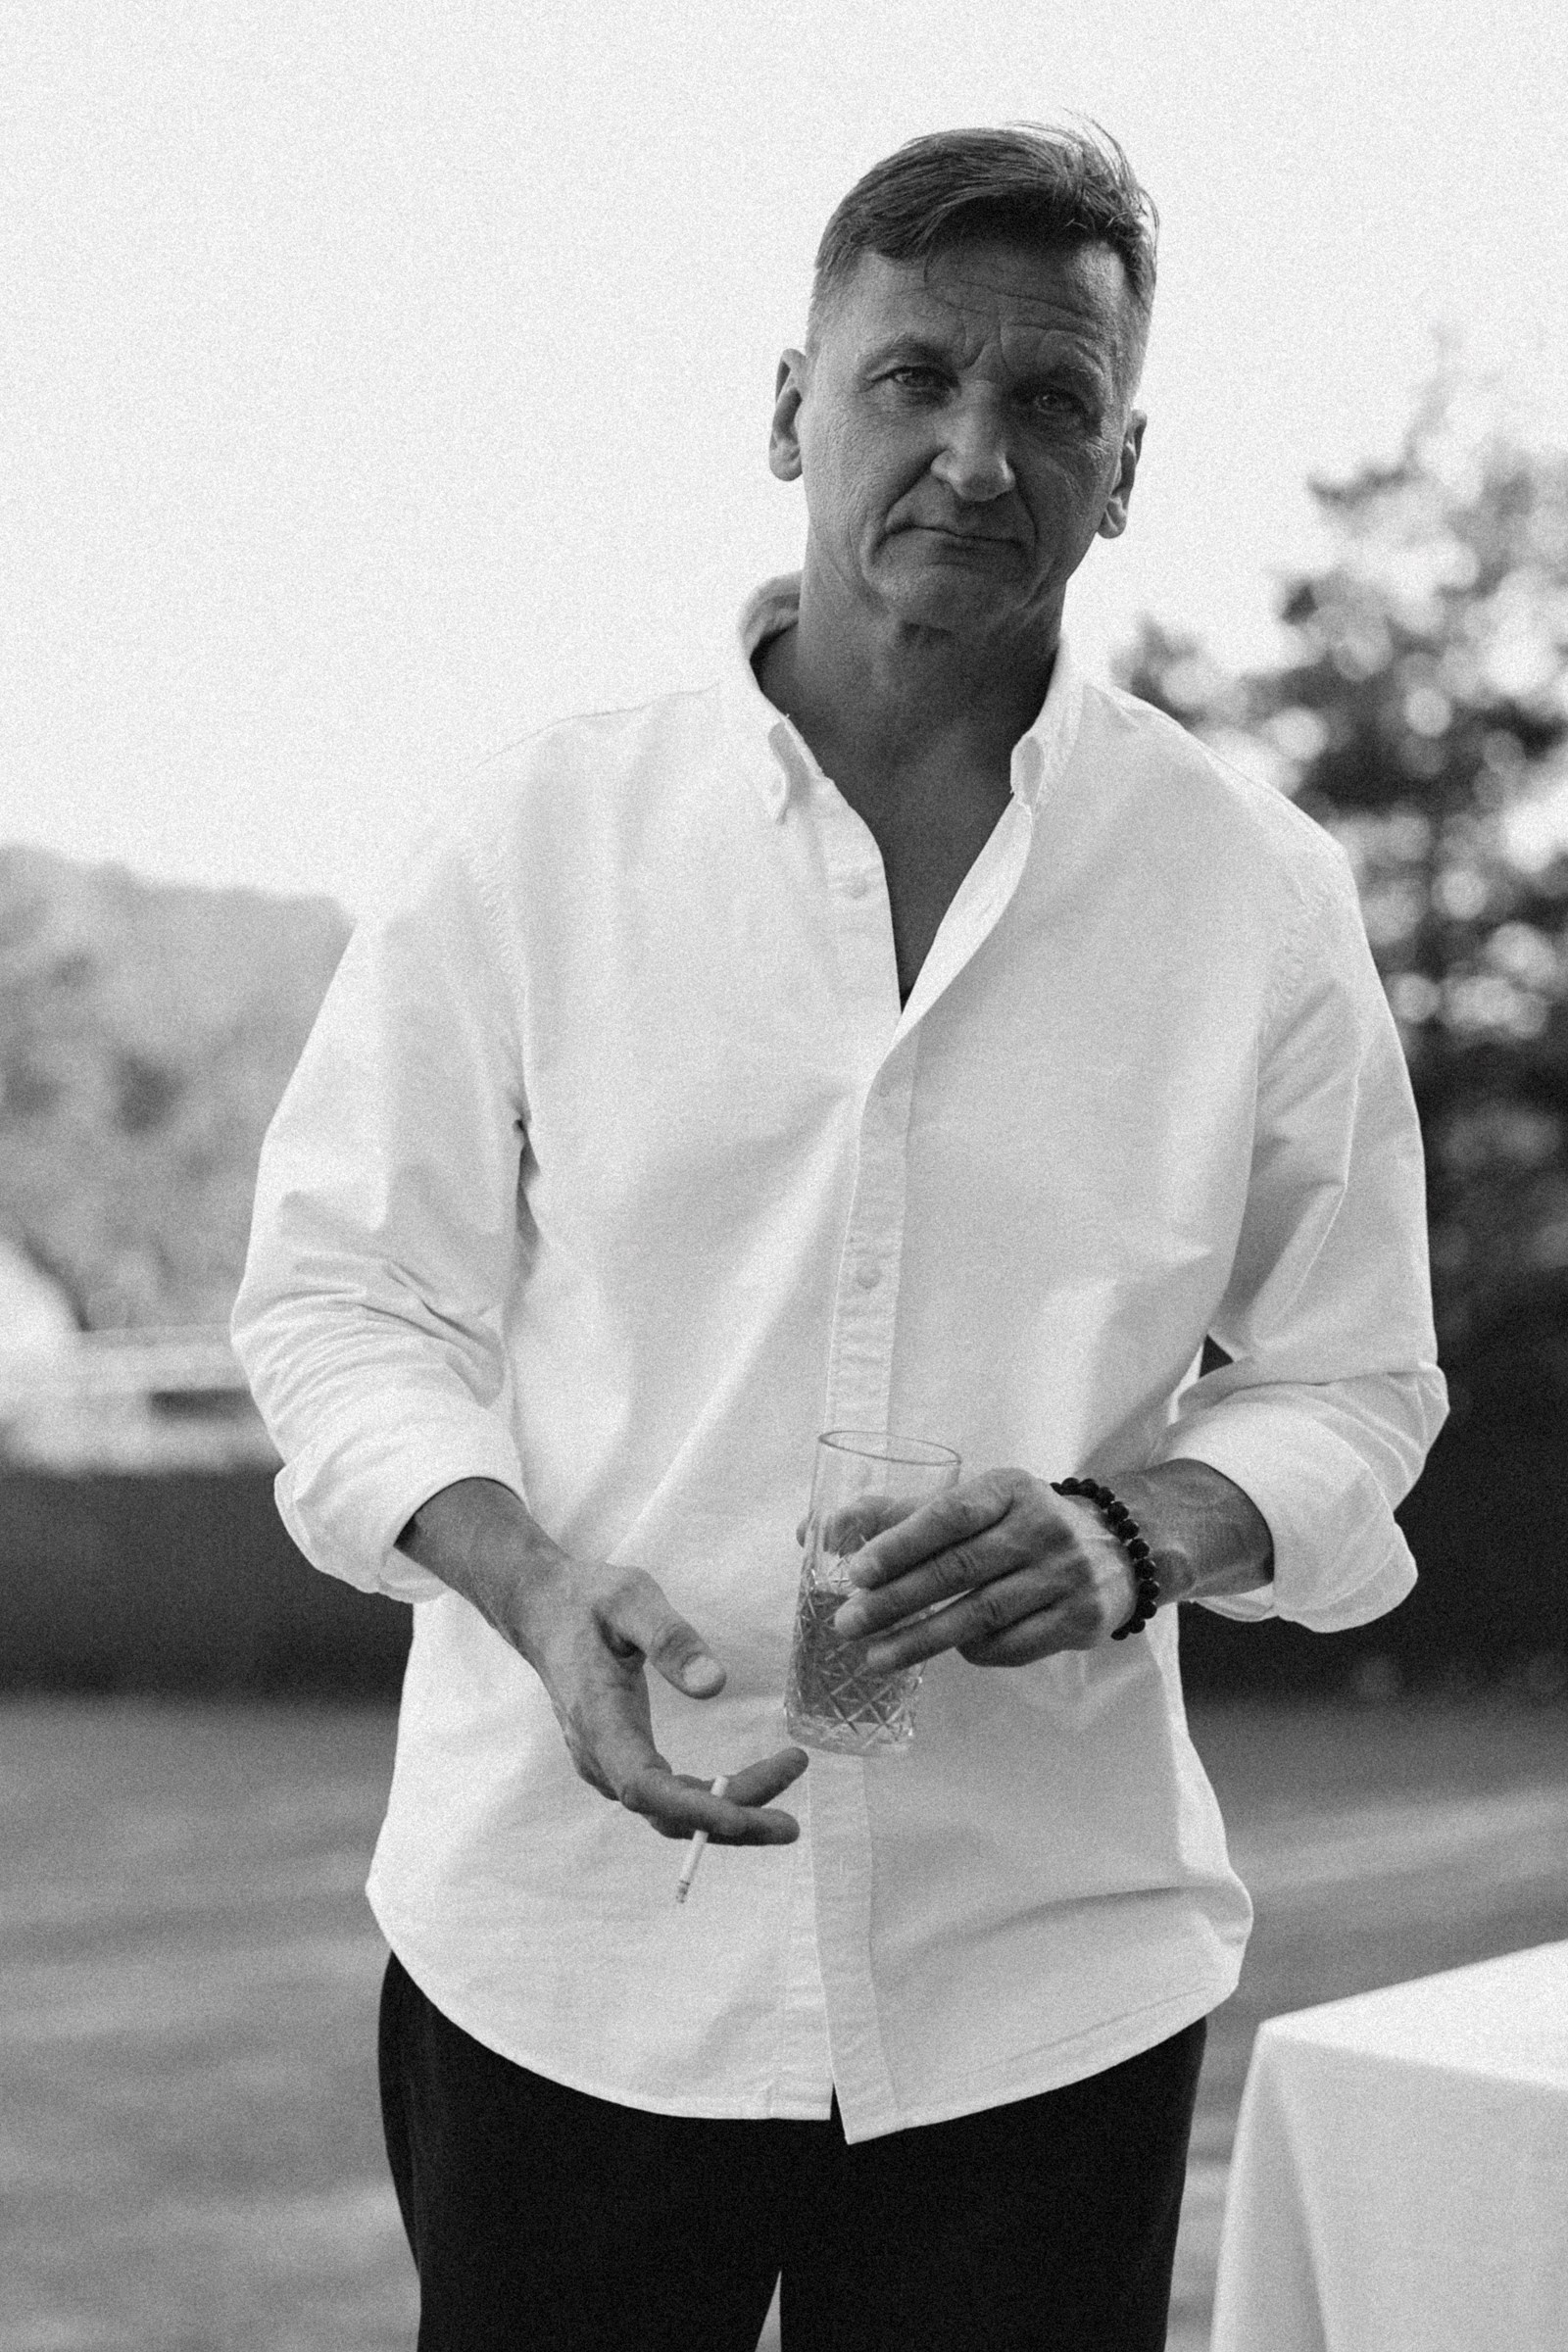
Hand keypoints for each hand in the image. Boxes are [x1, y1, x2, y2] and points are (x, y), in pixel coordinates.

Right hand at [517, 1555, 807, 1841]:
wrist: (544, 1610)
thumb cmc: (589, 1600)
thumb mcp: (631, 1599)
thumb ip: (671, 1639)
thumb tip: (716, 1685)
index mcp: (598, 1719)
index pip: (643, 1785)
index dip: (692, 1809)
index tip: (742, 1819)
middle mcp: (598, 1754)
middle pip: (665, 1812)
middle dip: (730, 1822)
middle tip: (791, 1826)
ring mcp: (606, 1763)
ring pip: (668, 1811)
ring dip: (727, 1812)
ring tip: (785, 1795)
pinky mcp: (619, 1759)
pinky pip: (666, 1796)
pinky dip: (709, 1799)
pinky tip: (749, 1785)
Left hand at [826, 1468, 1138, 1669]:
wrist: (1117, 1548)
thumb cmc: (1020, 1523)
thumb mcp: (976, 1501)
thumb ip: (900, 1514)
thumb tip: (817, 1530)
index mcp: (1009, 1488)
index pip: (949, 1514)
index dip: (901, 1542)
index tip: (857, 1572)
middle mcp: (1041, 1527)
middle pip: (958, 1570)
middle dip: (896, 1601)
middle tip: (848, 1625)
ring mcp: (1064, 1576)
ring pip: (980, 1615)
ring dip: (920, 1641)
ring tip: (874, 1657)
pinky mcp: (1079, 1620)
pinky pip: (1010, 1645)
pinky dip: (971, 1652)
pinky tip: (943, 1654)